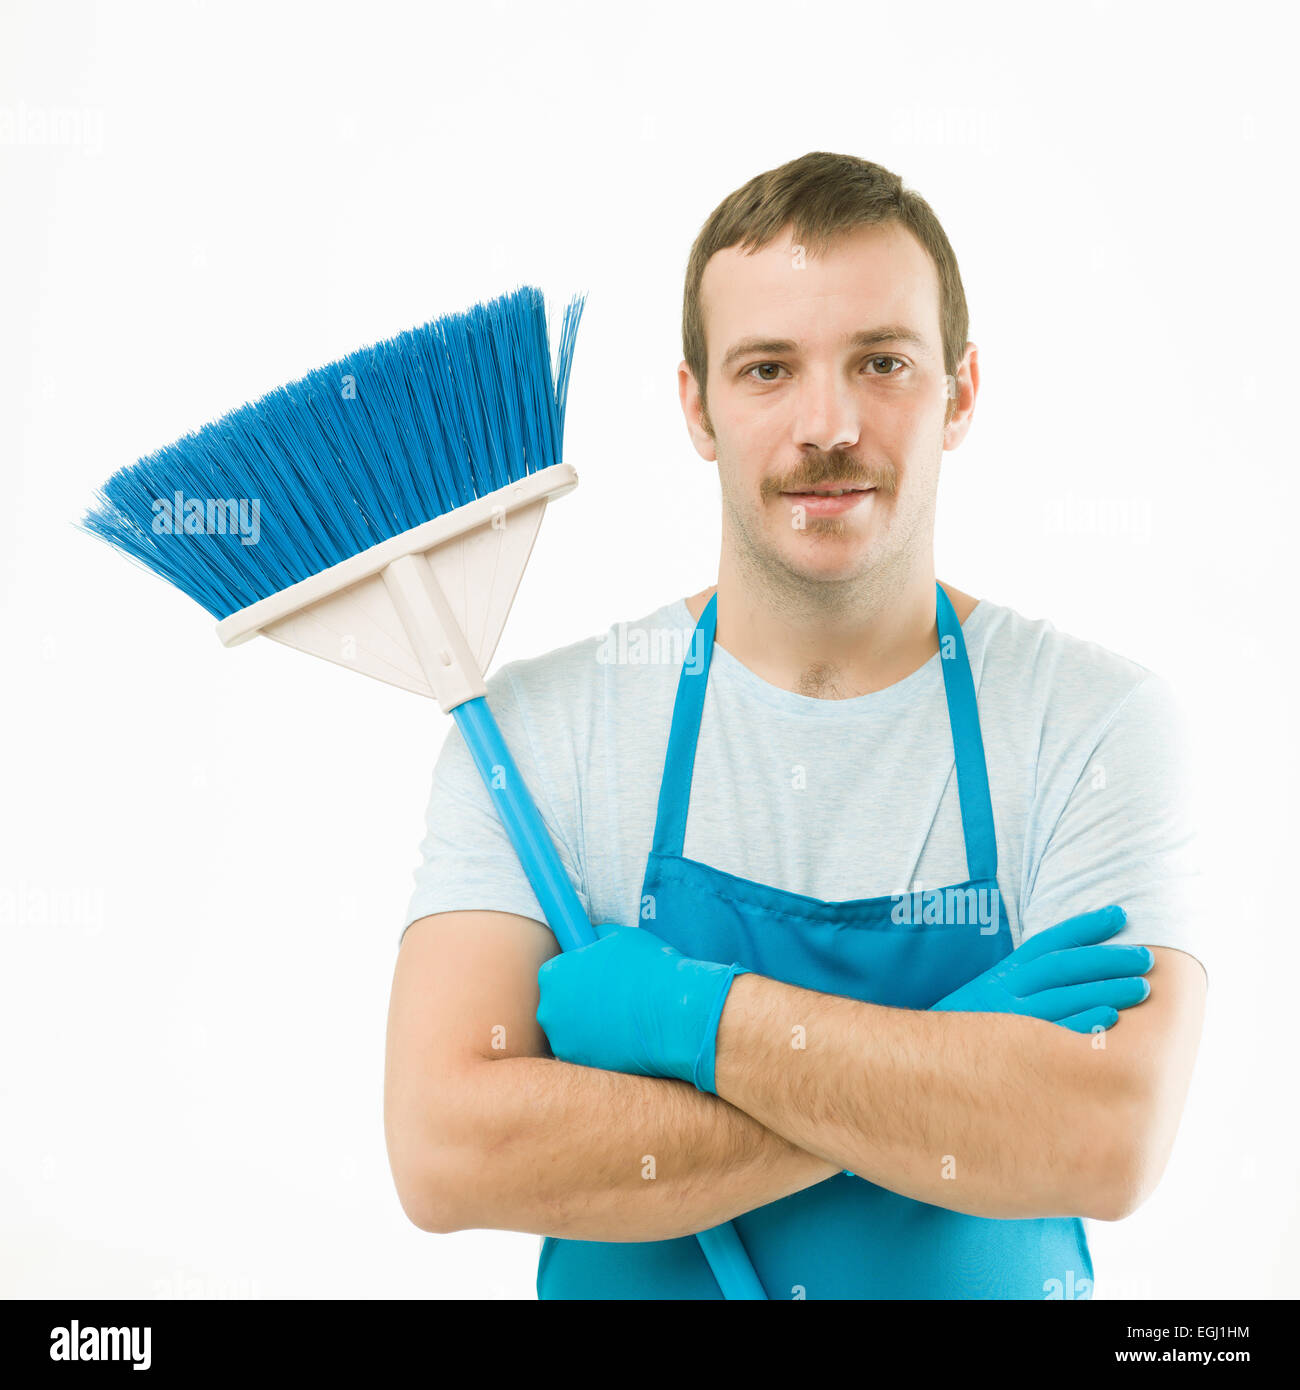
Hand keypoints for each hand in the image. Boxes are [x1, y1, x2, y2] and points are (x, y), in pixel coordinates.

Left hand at [535, 923, 748, 1093]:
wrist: (675, 1014)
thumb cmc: (649, 970)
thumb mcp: (619, 937)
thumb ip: (596, 941)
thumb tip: (592, 943)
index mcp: (553, 975)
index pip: (557, 972)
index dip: (578, 973)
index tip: (594, 975)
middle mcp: (549, 1010)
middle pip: (559, 1003)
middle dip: (580, 1001)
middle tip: (611, 998)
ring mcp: (563, 1041)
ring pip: (572, 1030)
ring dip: (589, 1025)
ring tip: (622, 1017)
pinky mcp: (582, 1065)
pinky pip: (586, 1051)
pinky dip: (600, 1046)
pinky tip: (624, 1037)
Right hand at [931, 904, 1151, 1032]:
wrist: (927, 1062)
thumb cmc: (972, 1029)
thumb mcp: (991, 996)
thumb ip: (1026, 981)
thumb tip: (1073, 967)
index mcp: (1004, 973)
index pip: (1049, 942)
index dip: (1085, 926)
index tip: (1119, 914)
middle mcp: (1006, 990)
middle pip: (1063, 967)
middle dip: (1107, 959)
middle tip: (1145, 957)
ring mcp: (1010, 1019)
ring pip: (1063, 997)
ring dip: (1105, 989)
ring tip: (1142, 987)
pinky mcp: (1014, 1051)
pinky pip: (1054, 1034)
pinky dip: (1083, 1024)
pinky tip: (1111, 1018)